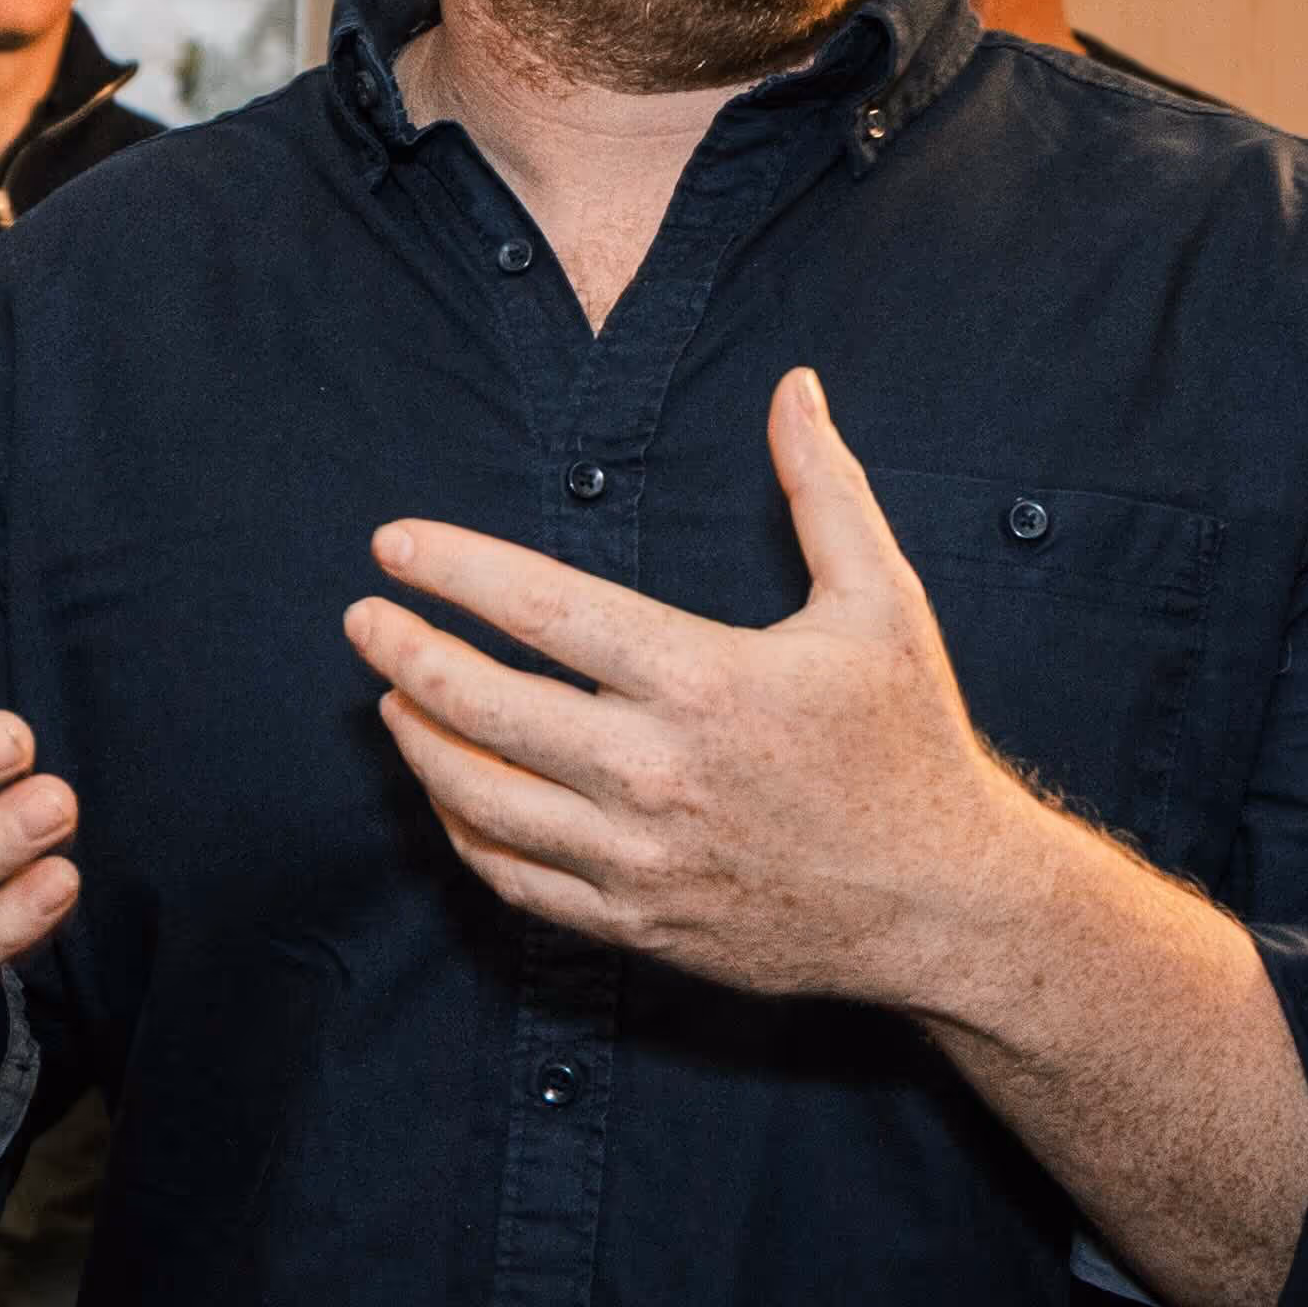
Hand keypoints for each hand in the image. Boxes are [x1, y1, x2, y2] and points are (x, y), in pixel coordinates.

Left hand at [344, 369, 1055, 1011]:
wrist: (944, 904)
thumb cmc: (909, 742)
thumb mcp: (881, 601)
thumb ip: (823, 487)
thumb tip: (793, 384)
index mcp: (704, 681)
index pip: (542, 612)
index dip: (454, 570)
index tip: (392, 544)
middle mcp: (656, 774)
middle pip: (484, 707)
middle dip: (404, 654)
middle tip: (363, 618)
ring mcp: (639, 857)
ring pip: (481, 800)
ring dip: (421, 739)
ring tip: (392, 697)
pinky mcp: (636, 921)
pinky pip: (513, 879)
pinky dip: (463, 830)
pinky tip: (449, 789)